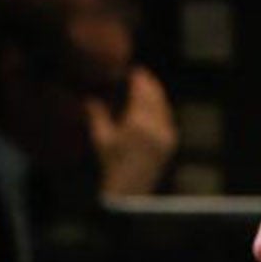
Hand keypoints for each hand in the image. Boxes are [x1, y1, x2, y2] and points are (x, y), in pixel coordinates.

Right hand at [87, 66, 177, 195]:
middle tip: (141, 74)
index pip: (141, 91)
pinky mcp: (171, 141)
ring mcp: (165, 133)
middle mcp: (154, 126)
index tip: (133, 70)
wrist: (130, 191)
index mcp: (136, 123)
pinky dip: (161, 108)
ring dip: (156, 94)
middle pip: (154, 95)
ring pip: (163, 105)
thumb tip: (90, 98)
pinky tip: (154, 106)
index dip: (138, 78)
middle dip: (148, 83)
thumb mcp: (101, 139)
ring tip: (147, 86)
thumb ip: (97, 115)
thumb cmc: (111, 166)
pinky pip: (167, 117)